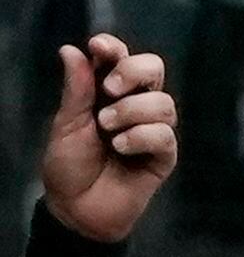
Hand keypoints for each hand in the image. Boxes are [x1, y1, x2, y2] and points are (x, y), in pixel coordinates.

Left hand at [41, 35, 173, 240]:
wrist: (77, 209)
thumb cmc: (69, 166)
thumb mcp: (66, 124)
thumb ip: (76, 90)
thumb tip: (71, 49)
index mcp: (107, 94)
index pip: (120, 59)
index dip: (114, 48)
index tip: (98, 47)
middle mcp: (134, 106)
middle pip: (153, 69)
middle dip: (133, 72)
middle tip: (109, 89)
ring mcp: (152, 129)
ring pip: (162, 102)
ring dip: (131, 111)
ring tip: (107, 129)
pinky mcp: (164, 155)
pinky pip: (164, 134)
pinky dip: (140, 137)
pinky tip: (120, 149)